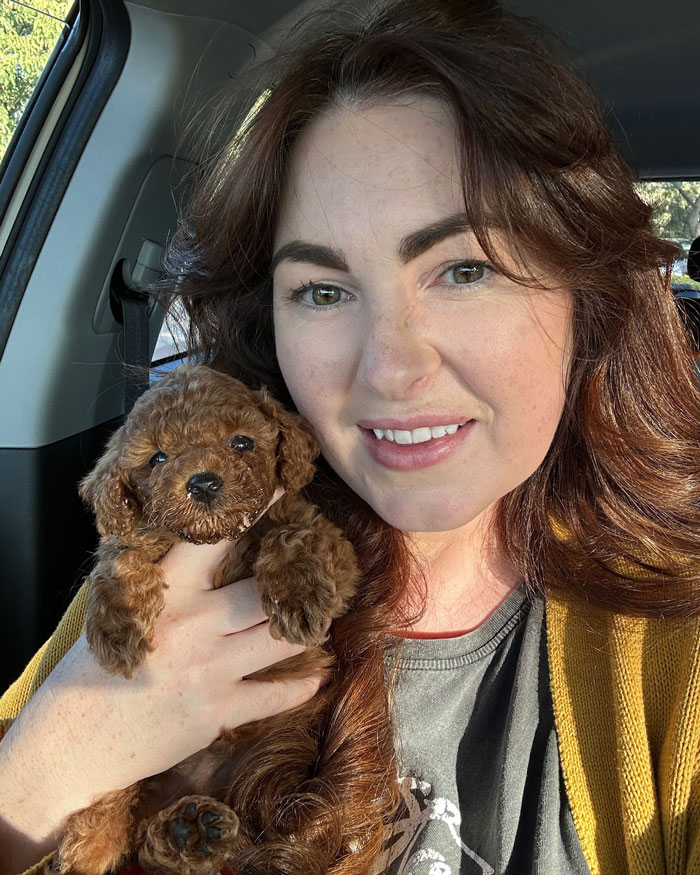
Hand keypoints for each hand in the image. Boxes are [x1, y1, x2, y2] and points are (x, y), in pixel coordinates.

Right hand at [0, 487, 323, 867]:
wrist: (71, 745)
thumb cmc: (90, 674)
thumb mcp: (118, 614)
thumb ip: (160, 585)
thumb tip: (194, 553)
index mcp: (166, 592)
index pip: (215, 539)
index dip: (255, 510)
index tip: (283, 487)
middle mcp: (194, 624)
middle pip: (263, 592)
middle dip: (293, 583)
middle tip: (315, 573)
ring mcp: (210, 668)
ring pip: (280, 637)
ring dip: (304, 629)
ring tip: (317, 619)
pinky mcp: (218, 710)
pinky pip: (275, 695)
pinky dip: (300, 686)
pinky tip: (315, 678)